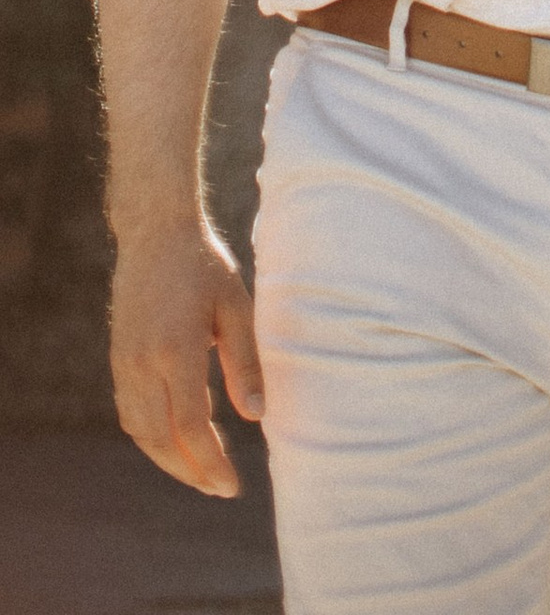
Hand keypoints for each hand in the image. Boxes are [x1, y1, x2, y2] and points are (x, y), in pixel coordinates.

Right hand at [110, 213, 262, 493]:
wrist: (155, 233)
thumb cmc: (204, 266)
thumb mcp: (236, 306)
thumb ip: (245, 362)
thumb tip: (257, 415)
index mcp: (176, 350)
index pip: (189, 426)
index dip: (210, 463)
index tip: (232, 485)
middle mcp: (142, 364)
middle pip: (160, 440)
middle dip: (190, 471)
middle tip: (220, 488)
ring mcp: (124, 364)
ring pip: (141, 432)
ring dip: (169, 460)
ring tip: (202, 472)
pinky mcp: (118, 361)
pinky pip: (131, 414)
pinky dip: (153, 437)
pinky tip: (177, 441)